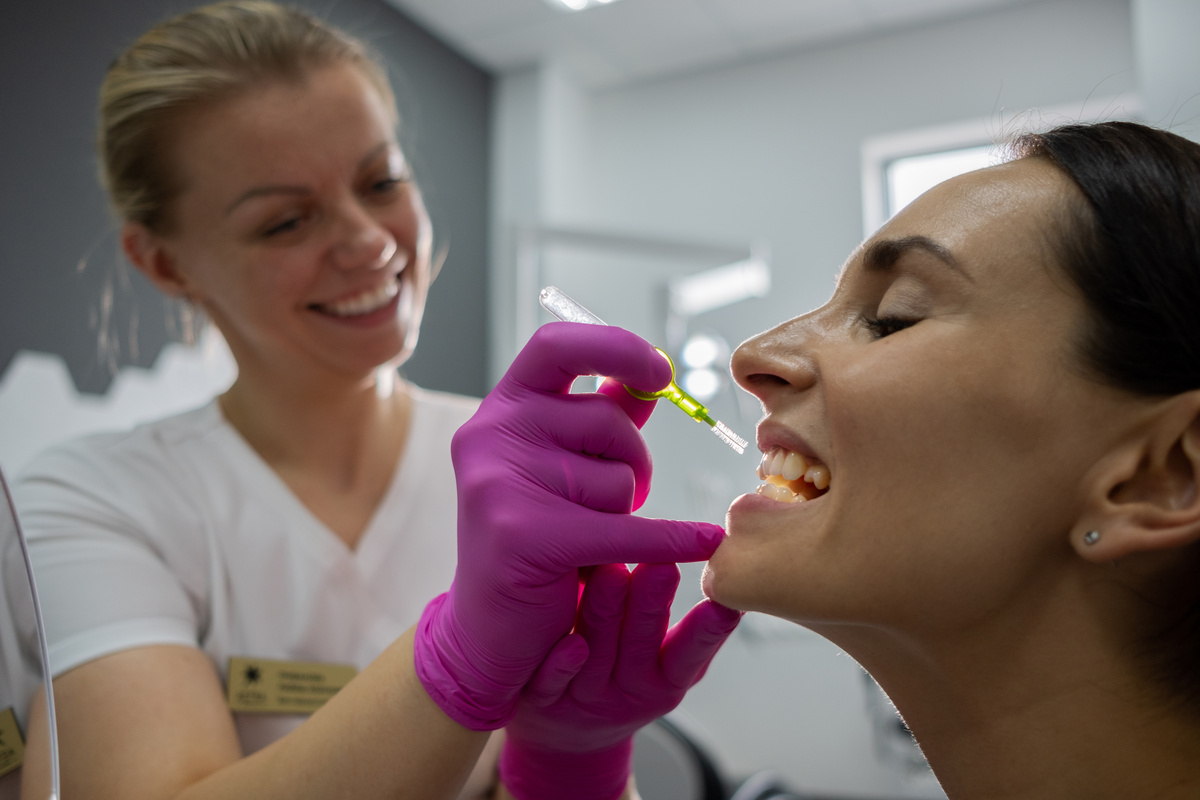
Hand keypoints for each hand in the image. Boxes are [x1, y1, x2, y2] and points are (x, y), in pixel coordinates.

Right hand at [414, 322, 727, 729]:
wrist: (489, 629)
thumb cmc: (532, 536)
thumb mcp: (562, 464)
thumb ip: (600, 416)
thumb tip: (648, 375)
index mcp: (499, 408)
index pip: (557, 346)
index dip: (616, 348)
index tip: (661, 372)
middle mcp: (491, 435)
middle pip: (608, 424)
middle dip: (632, 465)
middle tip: (610, 503)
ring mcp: (501, 484)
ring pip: (619, 481)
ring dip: (623, 514)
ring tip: (587, 539)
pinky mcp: (527, 536)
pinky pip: (629, 529)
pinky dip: (673, 541)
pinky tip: (705, 543)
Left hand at [498, 562, 741, 799]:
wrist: (562, 732)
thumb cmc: (618, 674)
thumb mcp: (664, 664)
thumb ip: (694, 633)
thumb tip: (729, 582)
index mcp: (662, 678)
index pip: (688, 653)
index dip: (706, 631)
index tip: (723, 603)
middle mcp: (627, 688)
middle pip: (640, 644)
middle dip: (652, 603)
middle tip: (661, 564)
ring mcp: (584, 695)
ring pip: (597, 654)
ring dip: (607, 615)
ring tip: (612, 572)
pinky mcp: (542, 701)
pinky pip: (551, 683)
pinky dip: (562, 665)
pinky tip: (571, 643)